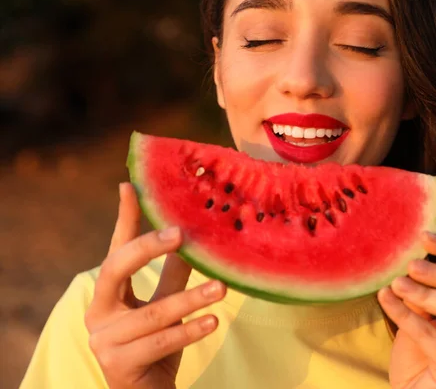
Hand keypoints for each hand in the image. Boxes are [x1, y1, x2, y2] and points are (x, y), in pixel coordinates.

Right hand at [84, 183, 226, 388]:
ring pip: (153, 312)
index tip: (129, 185)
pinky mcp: (119, 364)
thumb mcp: (164, 303)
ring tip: (222, 290)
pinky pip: (161, 342)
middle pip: (115, 268)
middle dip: (147, 247)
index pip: (115, 249)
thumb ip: (172, 273)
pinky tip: (212, 321)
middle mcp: (98, 312)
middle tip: (181, 234)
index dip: (123, 218)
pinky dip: (189, 330)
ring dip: (190, 299)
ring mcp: (104, 339)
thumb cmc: (155, 343)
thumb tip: (192, 236)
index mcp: (107, 293)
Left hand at [378, 232, 435, 388]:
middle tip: (410, 265)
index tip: (423, 236)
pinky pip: (432, 336)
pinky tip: (384, 299)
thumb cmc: (418, 356)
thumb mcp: (420, 315)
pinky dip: (404, 314)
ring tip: (396, 284)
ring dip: (425, 291)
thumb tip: (408, 262)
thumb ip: (422, 292)